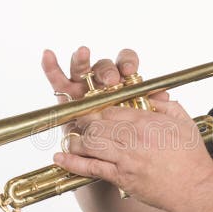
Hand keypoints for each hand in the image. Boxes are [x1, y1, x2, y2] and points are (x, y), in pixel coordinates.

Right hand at [41, 46, 169, 131]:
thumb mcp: (145, 125)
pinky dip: (51, 67)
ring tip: (83, 53)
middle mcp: (103, 83)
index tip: (130, 71)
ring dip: (82, 61)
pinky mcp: (66, 96)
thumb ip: (154, 108)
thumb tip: (164, 96)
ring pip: (82, 69)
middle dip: (107, 70)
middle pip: (104, 66)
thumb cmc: (131, 138)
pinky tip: (48, 54)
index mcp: (125, 83)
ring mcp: (84, 87)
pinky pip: (57, 79)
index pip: (127, 64)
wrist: (114, 157)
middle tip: (111, 79)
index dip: (128, 63)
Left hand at [52, 98, 212, 211]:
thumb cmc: (191, 157)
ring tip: (69, 139)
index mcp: (147, 120)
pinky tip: (60, 158)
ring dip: (75, 140)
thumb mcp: (183, 121)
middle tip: (77, 122)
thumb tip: (151, 94)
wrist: (195, 189)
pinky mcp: (121, 177)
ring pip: (90, 142)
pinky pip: (91, 167)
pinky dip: (72, 162)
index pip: (112, 108)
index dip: (98, 108)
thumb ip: (165, 104)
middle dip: (83, 121)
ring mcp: (125, 158)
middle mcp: (133, 137)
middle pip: (96, 122)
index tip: (93, 110)